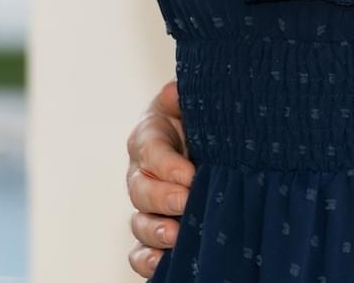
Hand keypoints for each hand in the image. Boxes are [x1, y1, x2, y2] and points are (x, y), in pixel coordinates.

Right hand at [125, 80, 193, 277]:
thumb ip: (184, 95)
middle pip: (140, 189)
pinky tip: (165, 262)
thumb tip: (176, 92)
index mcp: (149, 136)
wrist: (215, 139)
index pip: (149, 148)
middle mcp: (142, 173)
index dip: (166, 163)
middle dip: (162, 198)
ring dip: (156, 231)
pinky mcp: (155, 232)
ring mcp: (147, 205)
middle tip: (188, 201)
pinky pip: (140, 252)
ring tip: (177, 235)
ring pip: (139, 222)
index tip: (190, 173)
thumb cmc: (201, 117)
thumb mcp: (194, 100)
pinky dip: (148, 260)